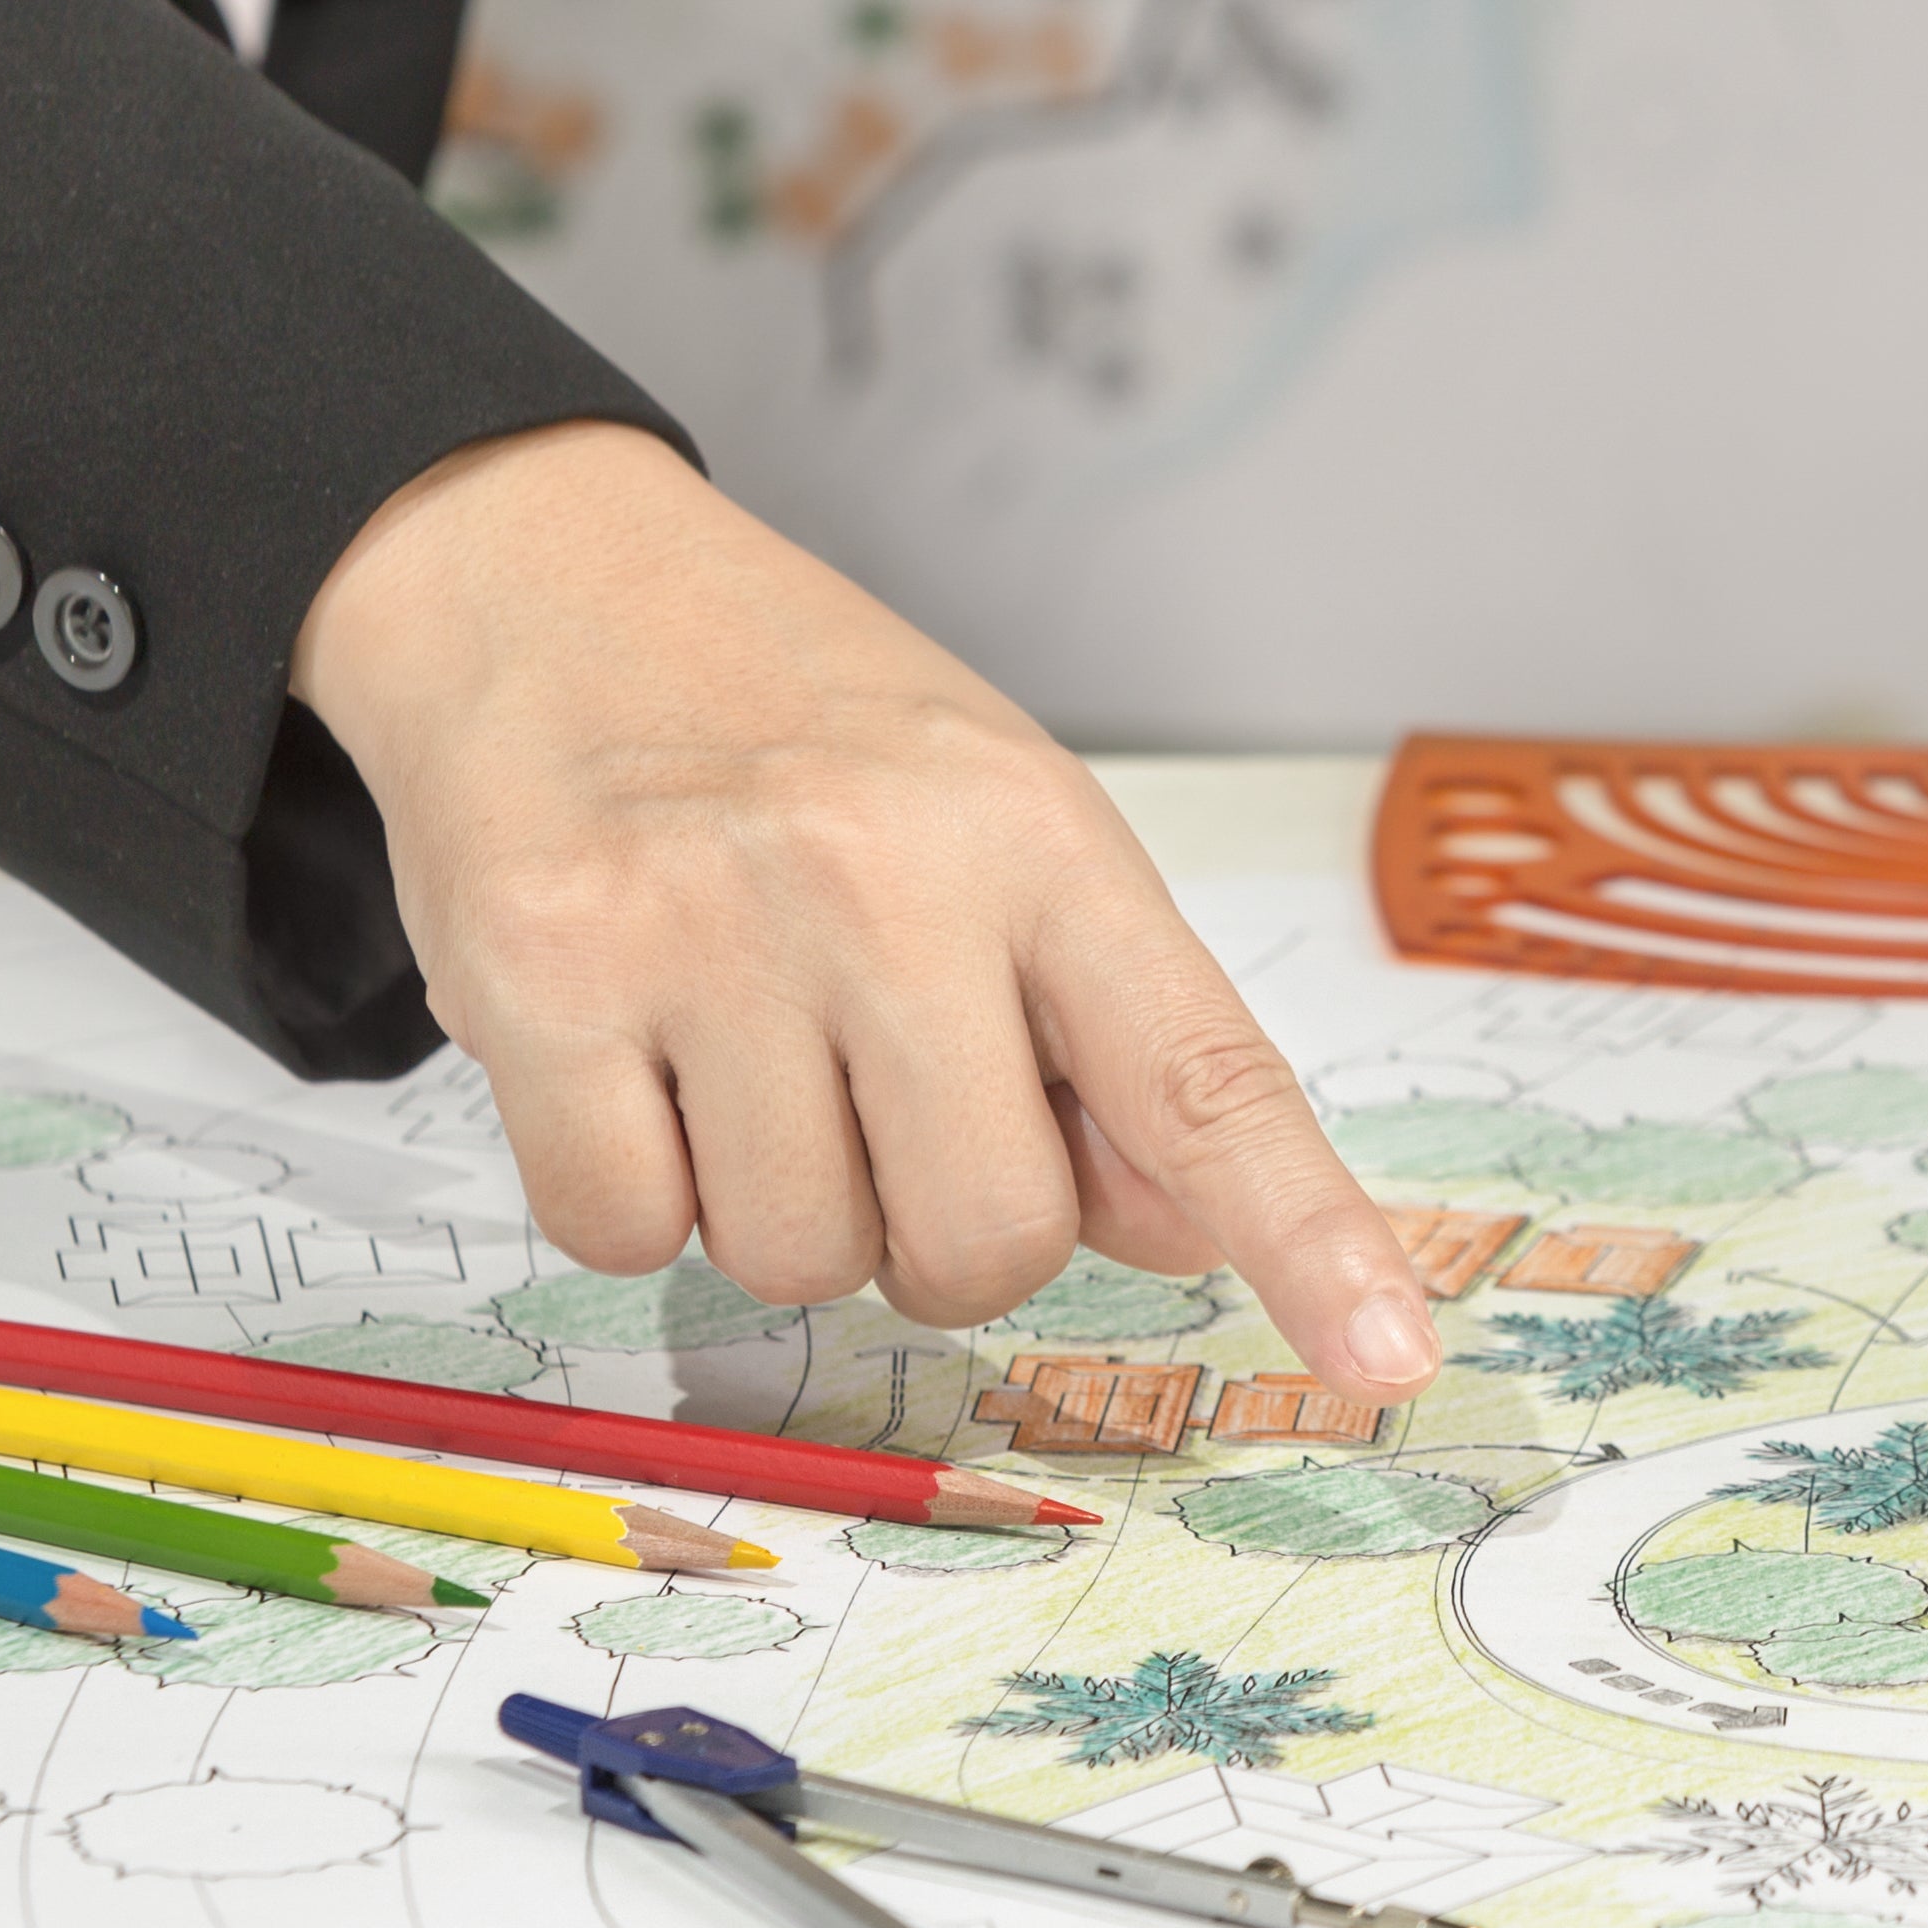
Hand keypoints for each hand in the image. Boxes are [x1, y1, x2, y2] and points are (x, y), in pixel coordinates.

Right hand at [288, 423, 1436, 1389]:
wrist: (541, 570)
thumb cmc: (791, 722)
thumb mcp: (994, 822)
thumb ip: (1102, 1032)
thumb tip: (1186, 1229)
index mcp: (1036, 838)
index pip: (1204, 1078)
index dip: (1306, 1237)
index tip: (1388, 1357)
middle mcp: (883, 874)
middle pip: (989, 1237)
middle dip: (938, 1229)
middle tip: (872, 1098)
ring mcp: (706, 926)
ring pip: (799, 1259)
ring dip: (771, 1203)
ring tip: (735, 1039)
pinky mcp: (539, 977)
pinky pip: (623, 1231)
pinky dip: (629, 1186)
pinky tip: (626, 1049)